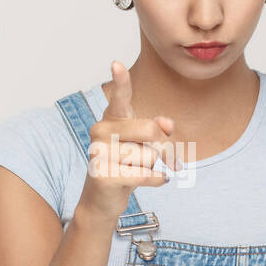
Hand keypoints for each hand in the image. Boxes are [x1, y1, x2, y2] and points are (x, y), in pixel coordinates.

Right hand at [78, 61, 182, 220]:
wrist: (101, 201)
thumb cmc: (125, 167)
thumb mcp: (144, 146)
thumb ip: (158, 130)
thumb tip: (167, 125)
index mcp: (111, 119)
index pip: (119, 97)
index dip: (120, 81)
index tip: (117, 64)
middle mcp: (100, 131)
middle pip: (150, 131)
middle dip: (163, 147)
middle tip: (163, 158)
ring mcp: (99, 153)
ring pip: (149, 156)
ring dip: (152, 167)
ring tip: (136, 171)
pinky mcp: (103, 175)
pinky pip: (146, 174)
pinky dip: (157, 180)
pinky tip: (154, 180)